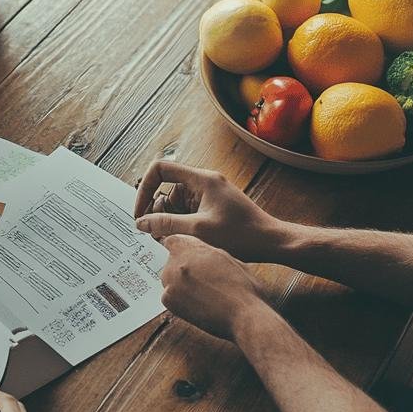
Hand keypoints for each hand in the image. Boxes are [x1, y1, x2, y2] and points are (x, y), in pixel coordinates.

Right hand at [133, 160, 289, 261]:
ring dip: (167, 221)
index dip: (145, 188)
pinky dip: (179, 226)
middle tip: (153, 234)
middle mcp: (204, 183)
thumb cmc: (242, 234)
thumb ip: (166, 225)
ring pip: (175, 204)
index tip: (141, 212)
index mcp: (202, 180)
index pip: (161, 169)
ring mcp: (208, 196)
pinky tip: (182, 242)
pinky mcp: (212, 209)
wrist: (271, 242)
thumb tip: (141, 223)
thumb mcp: (198, 231)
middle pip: (166, 189)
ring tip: (169, 241)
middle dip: (156, 211)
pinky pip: (187, 213)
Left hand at [159, 234, 269, 340]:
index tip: (190, 258)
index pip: (173, 241)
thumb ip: (210, 254)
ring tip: (205, 295)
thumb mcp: (230, 259)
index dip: (182, 249)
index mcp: (192, 246)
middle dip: (184, 269)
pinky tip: (200, 306)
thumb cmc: (244, 286)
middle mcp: (177, 261)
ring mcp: (170, 281)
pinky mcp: (168, 300)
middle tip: (203, 281)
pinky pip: (170, 298)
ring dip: (182, 286)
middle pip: (172, 262)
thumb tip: (205, 256)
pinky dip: (181, 302)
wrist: (243, 313)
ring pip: (170, 280)